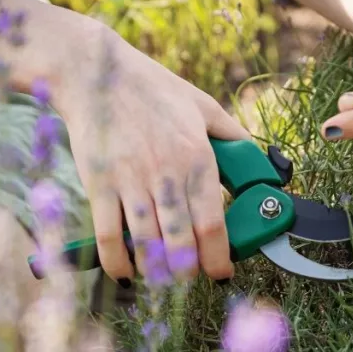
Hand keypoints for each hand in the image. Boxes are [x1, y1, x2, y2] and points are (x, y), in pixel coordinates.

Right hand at [55, 30, 249, 284]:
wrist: (96, 73)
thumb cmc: (152, 88)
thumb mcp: (202, 104)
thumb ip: (231, 133)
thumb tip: (255, 157)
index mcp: (197, 155)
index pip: (212, 222)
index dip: (218, 257)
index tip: (221, 272)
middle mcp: (167, 172)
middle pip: (181, 242)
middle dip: (188, 272)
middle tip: (190, 277)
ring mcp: (130, 179)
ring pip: (147, 244)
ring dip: (156, 271)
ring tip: (161, 278)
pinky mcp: (99, 183)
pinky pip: (108, 235)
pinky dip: (117, 261)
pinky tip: (125, 271)